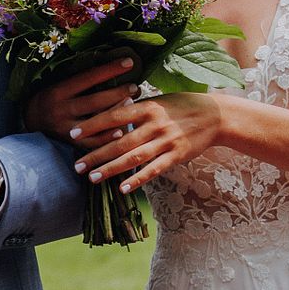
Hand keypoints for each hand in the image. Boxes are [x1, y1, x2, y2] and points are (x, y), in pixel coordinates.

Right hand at [23, 56, 137, 139]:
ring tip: (133, 104)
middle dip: (118, 93)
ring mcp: (66, 128)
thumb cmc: (49, 97)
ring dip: (116, 113)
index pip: (89, 77)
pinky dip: (107, 137)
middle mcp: (62, 109)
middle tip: (135, 87)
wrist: (29, 121)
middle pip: (94, 101)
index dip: (110, 69)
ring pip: (95, 121)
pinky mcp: (69, 143)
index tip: (129, 62)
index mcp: (59, 90)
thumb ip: (79, 79)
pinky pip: (91, 142)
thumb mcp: (58, 84)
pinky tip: (122, 131)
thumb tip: (109, 67)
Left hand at [71, 93, 224, 193]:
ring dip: (111, 169)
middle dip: (96, 154)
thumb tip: (112, 115)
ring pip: (134, 157)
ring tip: (92, 177)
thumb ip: (137, 109)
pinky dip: (138, 179)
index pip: (114, 115)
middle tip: (76, 165)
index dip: (92, 125)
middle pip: (120, 141)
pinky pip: (154, 170)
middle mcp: (155, 124)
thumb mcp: (159, 100)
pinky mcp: (177, 155)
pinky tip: (123, 188)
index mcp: (148, 106)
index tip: (73, 133)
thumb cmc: (183, 105)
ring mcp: (166, 141)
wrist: (215, 115)